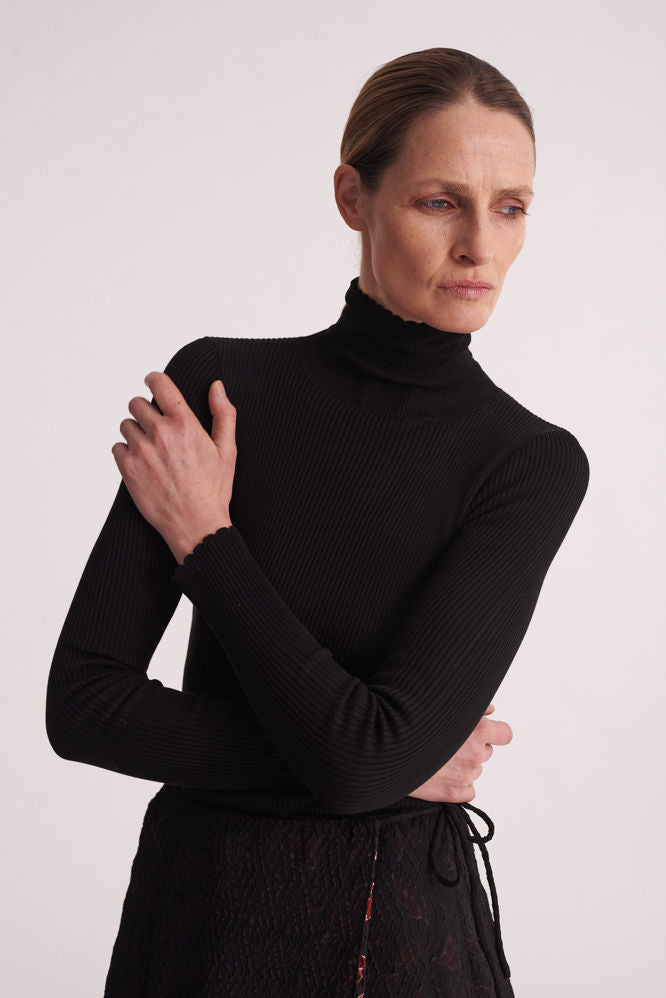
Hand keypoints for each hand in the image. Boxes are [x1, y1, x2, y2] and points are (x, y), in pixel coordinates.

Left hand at [111, 372, 237, 563]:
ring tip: (152, 450)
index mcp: (185, 423)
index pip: (159, 384)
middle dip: (145, 412)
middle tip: (157, 429)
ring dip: (135, 432)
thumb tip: (216, 386)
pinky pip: (117, 447)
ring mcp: (141, 451)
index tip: (152, 383)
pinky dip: (127, 453)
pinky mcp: (128, 469)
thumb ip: (223, 413)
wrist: (196, 525)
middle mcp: (160, 433)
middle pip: (136, 403)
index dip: (154, 380)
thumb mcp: (227, 450)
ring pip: (125, 425)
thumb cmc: (214, 489)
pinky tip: (143, 464)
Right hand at [407, 703, 512, 803]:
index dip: (494, 732)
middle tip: (448, 741)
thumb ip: (474, 707)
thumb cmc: (412, 721)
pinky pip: (467, 790)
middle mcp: (475, 754)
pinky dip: (457, 784)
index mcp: (478, 730)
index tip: (484, 731)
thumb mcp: (445, 704)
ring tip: (437, 756)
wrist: (386, 748)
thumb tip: (491, 711)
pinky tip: (439, 773)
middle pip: (485, 751)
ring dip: (462, 764)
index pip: (505, 734)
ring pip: (474, 769)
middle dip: (472, 746)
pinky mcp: (454, 794)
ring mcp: (466, 776)